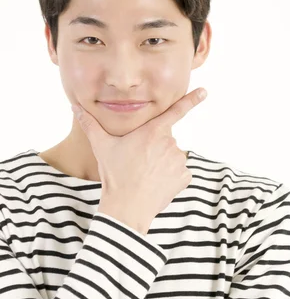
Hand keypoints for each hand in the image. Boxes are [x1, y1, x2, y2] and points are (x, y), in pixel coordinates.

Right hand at [72, 88, 206, 232]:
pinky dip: (170, 177)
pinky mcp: (184, 177)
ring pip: (172, 156)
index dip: (191, 99)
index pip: (176, 111)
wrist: (127, 207)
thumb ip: (90, 124)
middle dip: (154, 147)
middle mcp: (170, 143)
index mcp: (152, 131)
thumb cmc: (114, 175)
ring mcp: (179, 160)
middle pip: (165, 140)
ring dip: (162, 162)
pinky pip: (179, 173)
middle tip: (138, 162)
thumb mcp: (102, 147)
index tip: (204, 91)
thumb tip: (74, 106)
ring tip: (145, 175)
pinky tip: (156, 184)